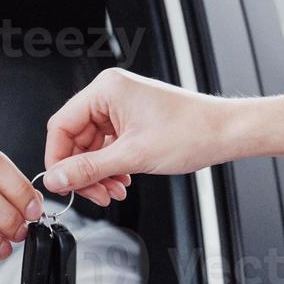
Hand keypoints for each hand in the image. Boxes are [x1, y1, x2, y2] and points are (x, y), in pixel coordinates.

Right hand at [43, 69, 283, 202]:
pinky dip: (111, 169)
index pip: (61, 126)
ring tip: (113, 190)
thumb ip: (88, 169)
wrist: (226, 134)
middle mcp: (111, 95)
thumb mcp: (132, 156)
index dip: (58, 159)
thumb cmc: (192, 132)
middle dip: (84, 172)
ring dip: (99, 174)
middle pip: (75, 140)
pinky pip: (107, 148)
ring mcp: (121, 108)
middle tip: (94, 194)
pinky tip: (122, 182)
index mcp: (106, 90)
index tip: (62, 183)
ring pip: (91, 148)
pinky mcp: (131, 122)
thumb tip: (57, 179)